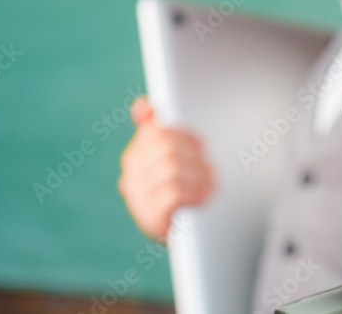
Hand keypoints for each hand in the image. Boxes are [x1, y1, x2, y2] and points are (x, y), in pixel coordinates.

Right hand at [118, 97, 214, 240]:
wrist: (188, 235)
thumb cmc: (183, 189)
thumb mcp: (172, 156)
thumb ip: (156, 130)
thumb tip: (141, 106)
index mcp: (135, 156)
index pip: (160, 132)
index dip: (187, 137)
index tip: (201, 148)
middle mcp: (130, 176)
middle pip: (166, 146)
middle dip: (194, 156)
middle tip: (209, 168)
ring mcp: (137, 198)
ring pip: (171, 167)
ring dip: (199, 174)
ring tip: (210, 183)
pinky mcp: (150, 219)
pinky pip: (173, 192)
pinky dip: (194, 191)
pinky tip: (203, 196)